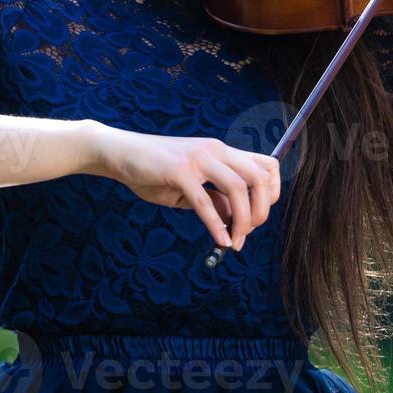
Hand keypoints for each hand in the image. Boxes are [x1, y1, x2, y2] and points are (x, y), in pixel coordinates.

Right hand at [93, 129, 279, 251]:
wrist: (120, 152)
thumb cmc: (154, 169)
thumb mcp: (191, 184)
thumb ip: (214, 197)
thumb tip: (236, 219)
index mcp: (221, 151)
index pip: (267, 165)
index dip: (272, 193)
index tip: (259, 216)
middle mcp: (215, 150)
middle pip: (259, 177)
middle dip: (261, 210)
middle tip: (249, 233)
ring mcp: (198, 158)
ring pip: (237, 188)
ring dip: (243, 220)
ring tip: (235, 242)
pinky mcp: (178, 170)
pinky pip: (204, 201)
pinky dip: (216, 225)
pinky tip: (220, 241)